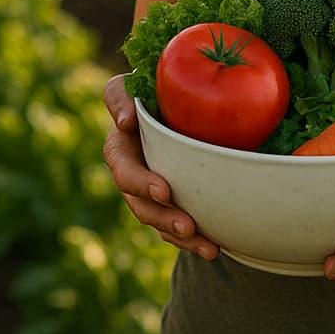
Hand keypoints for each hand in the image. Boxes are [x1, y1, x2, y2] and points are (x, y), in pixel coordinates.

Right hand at [102, 73, 219, 259]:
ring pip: (159, 221)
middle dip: (163, 217)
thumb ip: (120, 97)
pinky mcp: (171, 202)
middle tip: (187, 224)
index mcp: (120, 148)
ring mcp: (151, 192)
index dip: (141, 182)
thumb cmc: (151, 89)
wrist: (176, 102)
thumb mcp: (130, 85)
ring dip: (180, 235)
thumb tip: (125, 122)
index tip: (164, 190)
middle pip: (141, 204)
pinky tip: (214, 248)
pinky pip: (177, 228)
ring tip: (207, 245)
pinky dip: (194, 240)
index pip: (123, 168)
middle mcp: (133, 175)